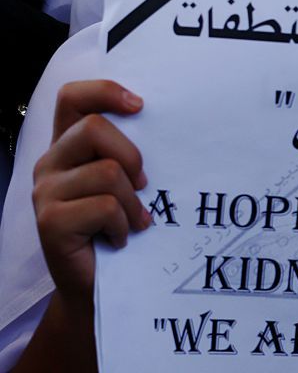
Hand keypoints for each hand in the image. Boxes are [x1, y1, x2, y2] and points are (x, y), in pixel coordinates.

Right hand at [32, 80, 149, 300]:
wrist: (100, 287)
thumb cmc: (119, 227)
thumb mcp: (126, 182)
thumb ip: (128, 153)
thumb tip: (173, 124)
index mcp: (68, 146)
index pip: (73, 98)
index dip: (105, 91)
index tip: (140, 105)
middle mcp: (50, 163)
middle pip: (94, 128)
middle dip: (131, 154)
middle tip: (144, 183)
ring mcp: (45, 192)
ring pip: (107, 172)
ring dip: (133, 201)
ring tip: (134, 221)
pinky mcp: (49, 222)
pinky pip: (105, 207)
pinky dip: (125, 225)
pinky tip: (120, 239)